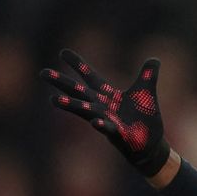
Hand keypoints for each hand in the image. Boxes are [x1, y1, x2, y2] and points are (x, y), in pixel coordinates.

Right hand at [40, 49, 169, 176]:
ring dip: (71, 105)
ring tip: (53, 99)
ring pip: (85, 111)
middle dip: (62, 82)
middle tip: (42, 72)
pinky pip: (108, 129)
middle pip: (79, 92)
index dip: (79, 64)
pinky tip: (96, 122)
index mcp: (108, 95)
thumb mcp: (147, 92)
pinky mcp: (118, 134)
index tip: (63, 52)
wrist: (151, 143)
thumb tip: (154, 58)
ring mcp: (107, 120)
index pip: (90, 77)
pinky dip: (101, 125)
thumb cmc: (144, 118)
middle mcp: (102, 107)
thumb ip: (147, 75)